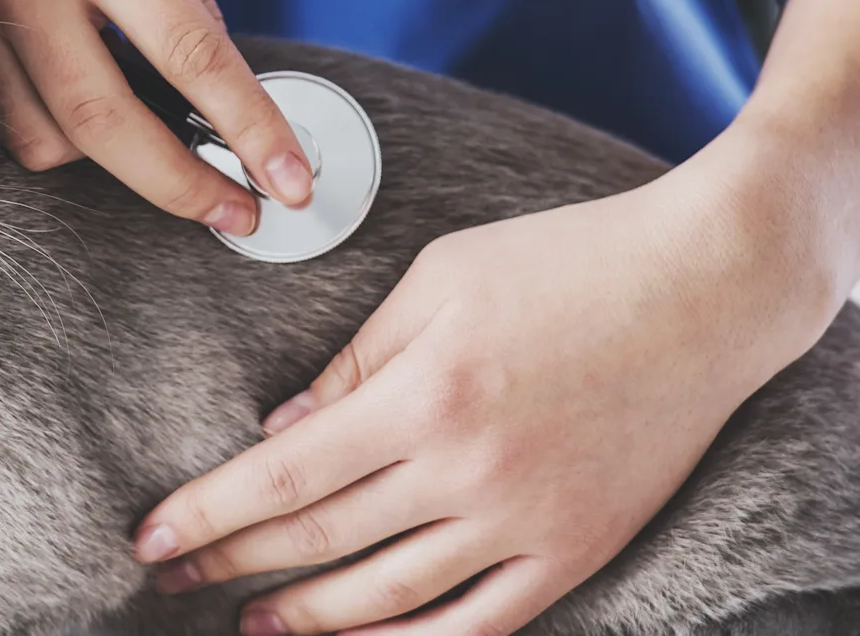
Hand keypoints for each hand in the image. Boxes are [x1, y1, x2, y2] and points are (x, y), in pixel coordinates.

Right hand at [0, 0, 313, 233]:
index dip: (248, 127)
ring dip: (106, 155)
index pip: (187, 50)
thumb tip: (227, 96)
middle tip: (236, 214)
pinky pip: (1, 122)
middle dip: (179, 184)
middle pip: (104, 119)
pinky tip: (73, 96)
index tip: (289, 184)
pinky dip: (51, 129)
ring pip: (44, 136)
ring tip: (139, 124)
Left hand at [132, 171, 834, 635]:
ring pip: (391, 596)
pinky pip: (481, 625)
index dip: (209, 514)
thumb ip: (354, 362)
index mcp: (425, 394)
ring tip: (249, 626)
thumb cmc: (566, 260)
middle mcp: (470, 471)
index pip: (286, 478)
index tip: (150, 539)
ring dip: (310, 621)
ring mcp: (528, 520)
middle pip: (322, 542)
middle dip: (234, 564)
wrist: (709, 287)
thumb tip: (280, 435)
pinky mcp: (578, 548)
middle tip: (172, 579)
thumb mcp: (439, 279)